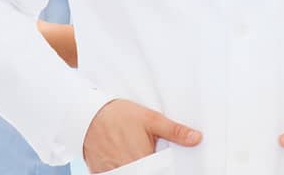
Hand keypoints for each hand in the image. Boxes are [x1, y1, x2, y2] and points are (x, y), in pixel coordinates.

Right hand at [82, 99, 201, 172]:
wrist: (88, 114)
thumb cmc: (119, 115)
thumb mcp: (150, 118)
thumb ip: (174, 131)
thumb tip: (196, 138)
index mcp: (142, 159)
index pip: (160, 172)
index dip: (164, 168)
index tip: (164, 164)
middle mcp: (127, 169)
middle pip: (146, 174)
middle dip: (151, 167)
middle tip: (147, 154)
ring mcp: (112, 172)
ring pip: (130, 174)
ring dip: (136, 168)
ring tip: (135, 154)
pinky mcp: (100, 173)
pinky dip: (121, 169)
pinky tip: (123, 158)